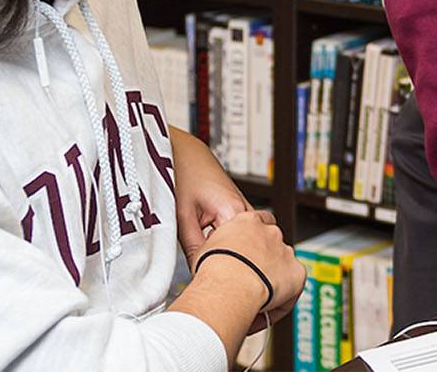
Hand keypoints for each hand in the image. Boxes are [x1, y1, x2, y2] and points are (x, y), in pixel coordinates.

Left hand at [170, 128, 251, 266]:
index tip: (215, 284)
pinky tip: (216, 248)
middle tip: (218, 278)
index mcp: (235, 212)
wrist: (184, 153)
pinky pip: (243, 233)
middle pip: (253, 251)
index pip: (243, 255)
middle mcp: (246, 211)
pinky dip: (233, 243)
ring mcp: (244, 210)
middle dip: (239, 266)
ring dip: (237, 253)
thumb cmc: (182, 176)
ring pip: (250, 242)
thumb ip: (194, 248)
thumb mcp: (182, 216)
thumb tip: (199, 273)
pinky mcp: (238, 210)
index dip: (229, 273)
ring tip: (218, 262)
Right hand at [194, 210, 306, 320]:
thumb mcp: (205, 246)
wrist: (229, 284)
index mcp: (248, 221)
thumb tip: (212, 249)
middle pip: (272, 245)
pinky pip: (292, 288)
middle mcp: (270, 233)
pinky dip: (282, 299)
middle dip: (262, 261)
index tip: (244, 254)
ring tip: (252, 302)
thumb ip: (216, 244)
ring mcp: (286, 252)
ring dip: (272, 281)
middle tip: (246, 282)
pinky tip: (263, 312)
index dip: (252, 240)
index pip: (257, 221)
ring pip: (282, 267)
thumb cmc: (213, 267)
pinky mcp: (297, 273)